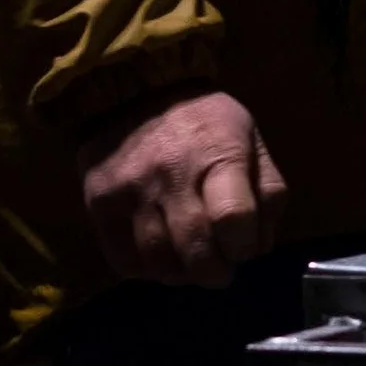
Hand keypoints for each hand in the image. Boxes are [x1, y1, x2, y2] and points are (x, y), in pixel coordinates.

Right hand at [74, 86, 288, 288]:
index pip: (234, 219)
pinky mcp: (99, 203)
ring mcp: (131, 190)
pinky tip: (160, 259)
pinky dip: (146, 270)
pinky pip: (123, 259)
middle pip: (195, 248)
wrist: (134, 90)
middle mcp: (171, 173)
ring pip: (158, 260)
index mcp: (218, 154)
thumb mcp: (250, 139)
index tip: (244, 248)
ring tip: (190, 266)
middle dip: (215, 272)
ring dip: (181, 275)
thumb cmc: (204, 121)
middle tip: (219, 270)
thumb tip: (258, 247)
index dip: (245, 248)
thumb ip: (267, 192)